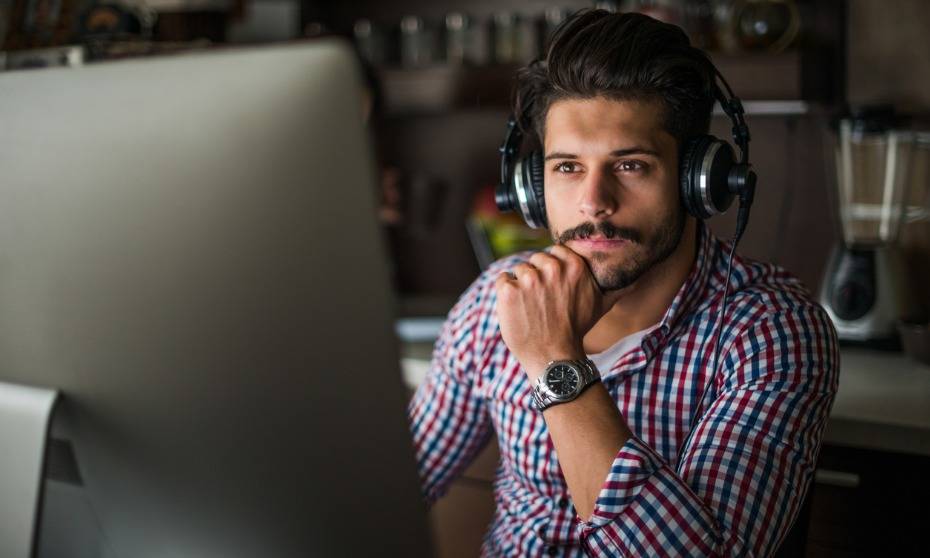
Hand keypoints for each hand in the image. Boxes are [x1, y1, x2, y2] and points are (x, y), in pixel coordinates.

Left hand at [494, 245, 617, 378]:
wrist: (553, 357)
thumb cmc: (576, 330)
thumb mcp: (602, 305)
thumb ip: (618, 286)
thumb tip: (638, 276)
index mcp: (573, 266)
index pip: (555, 252)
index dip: (552, 269)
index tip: (555, 288)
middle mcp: (551, 268)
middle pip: (535, 260)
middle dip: (537, 277)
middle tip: (544, 302)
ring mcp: (529, 279)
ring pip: (519, 270)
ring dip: (522, 287)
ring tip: (532, 308)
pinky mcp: (509, 291)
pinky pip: (503, 280)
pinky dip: (506, 293)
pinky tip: (518, 309)